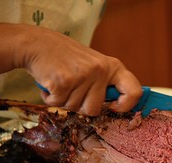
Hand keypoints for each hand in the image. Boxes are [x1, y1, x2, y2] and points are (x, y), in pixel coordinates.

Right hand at [21, 25, 141, 115]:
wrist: (37, 43)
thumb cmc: (66, 58)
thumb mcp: (94, 65)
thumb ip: (105, 83)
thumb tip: (118, 106)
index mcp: (112, 67)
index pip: (134, 91)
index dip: (125, 106)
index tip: (113, 107)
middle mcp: (100, 70)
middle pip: (94, 109)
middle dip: (80, 106)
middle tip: (72, 89)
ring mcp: (82, 76)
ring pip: (75, 108)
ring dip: (63, 101)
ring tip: (61, 82)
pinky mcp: (63, 82)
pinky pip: (58, 104)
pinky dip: (50, 99)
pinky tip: (50, 83)